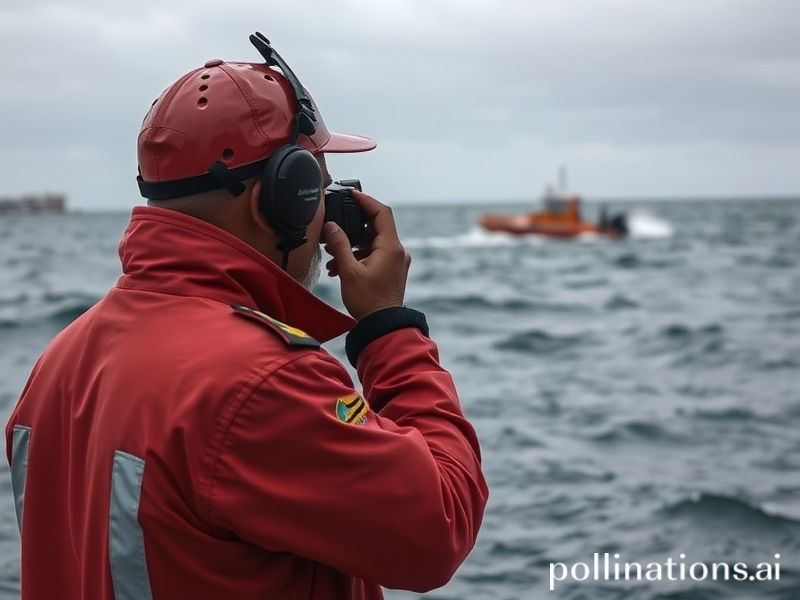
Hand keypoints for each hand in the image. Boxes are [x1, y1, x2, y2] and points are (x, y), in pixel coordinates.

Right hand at [322, 191, 410, 320]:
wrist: (382, 326)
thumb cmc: (368, 301)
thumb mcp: (349, 271)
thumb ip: (339, 245)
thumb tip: (331, 226)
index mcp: (391, 247)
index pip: (382, 213)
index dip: (366, 200)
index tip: (352, 194)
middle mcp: (398, 252)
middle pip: (376, 227)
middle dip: (353, 228)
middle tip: (336, 227)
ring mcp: (396, 262)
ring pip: (373, 243)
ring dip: (352, 247)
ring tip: (332, 257)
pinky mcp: (391, 271)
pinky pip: (375, 255)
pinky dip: (358, 257)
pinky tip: (340, 267)